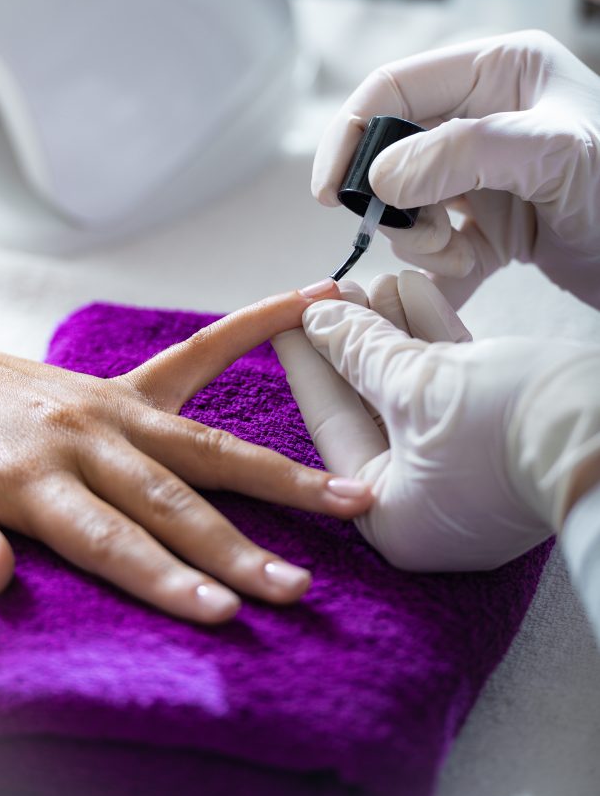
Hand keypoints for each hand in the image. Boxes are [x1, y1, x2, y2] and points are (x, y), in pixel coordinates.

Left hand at [0, 282, 373, 623]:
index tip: (221, 613)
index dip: (166, 579)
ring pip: (206, 445)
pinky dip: (254, 328)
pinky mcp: (122, 387)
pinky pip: (198, 357)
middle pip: (171, 500)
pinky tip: (306, 302)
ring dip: (279, 475)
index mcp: (27, 477)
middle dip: (236, 549)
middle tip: (295, 585)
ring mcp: (110, 406)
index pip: (108, 541)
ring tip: (350, 494)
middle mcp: (83, 437)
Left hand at [277, 270, 594, 570]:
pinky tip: (412, 287)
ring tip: (372, 278)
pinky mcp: (504, 437)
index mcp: (392, 517)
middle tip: (330, 293)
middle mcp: (429, 502)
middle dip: (353, 342)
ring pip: (414, 389)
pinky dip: (432, 339)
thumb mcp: (417, 388)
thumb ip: (362, 353)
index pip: (331, 425)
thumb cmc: (509, 430)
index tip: (286, 318)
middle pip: (371, 406)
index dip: (307, 363)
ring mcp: (469, 471)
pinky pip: (454, 385)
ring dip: (393, 332)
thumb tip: (320, 319)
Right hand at [312, 30, 599, 309]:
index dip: (352, 134)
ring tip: (463, 254)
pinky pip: (439, 248)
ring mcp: (487, 176)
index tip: (331, 191)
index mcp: (498, 72)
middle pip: (393, 153)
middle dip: (391, 200)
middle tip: (412, 233)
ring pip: (408, 207)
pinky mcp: (495, 226)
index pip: (393, 87)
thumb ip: (463, 152)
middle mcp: (485, 117)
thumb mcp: (555, 153)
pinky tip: (469, 274)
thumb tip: (380, 177)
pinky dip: (442, 270)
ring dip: (421, 240)